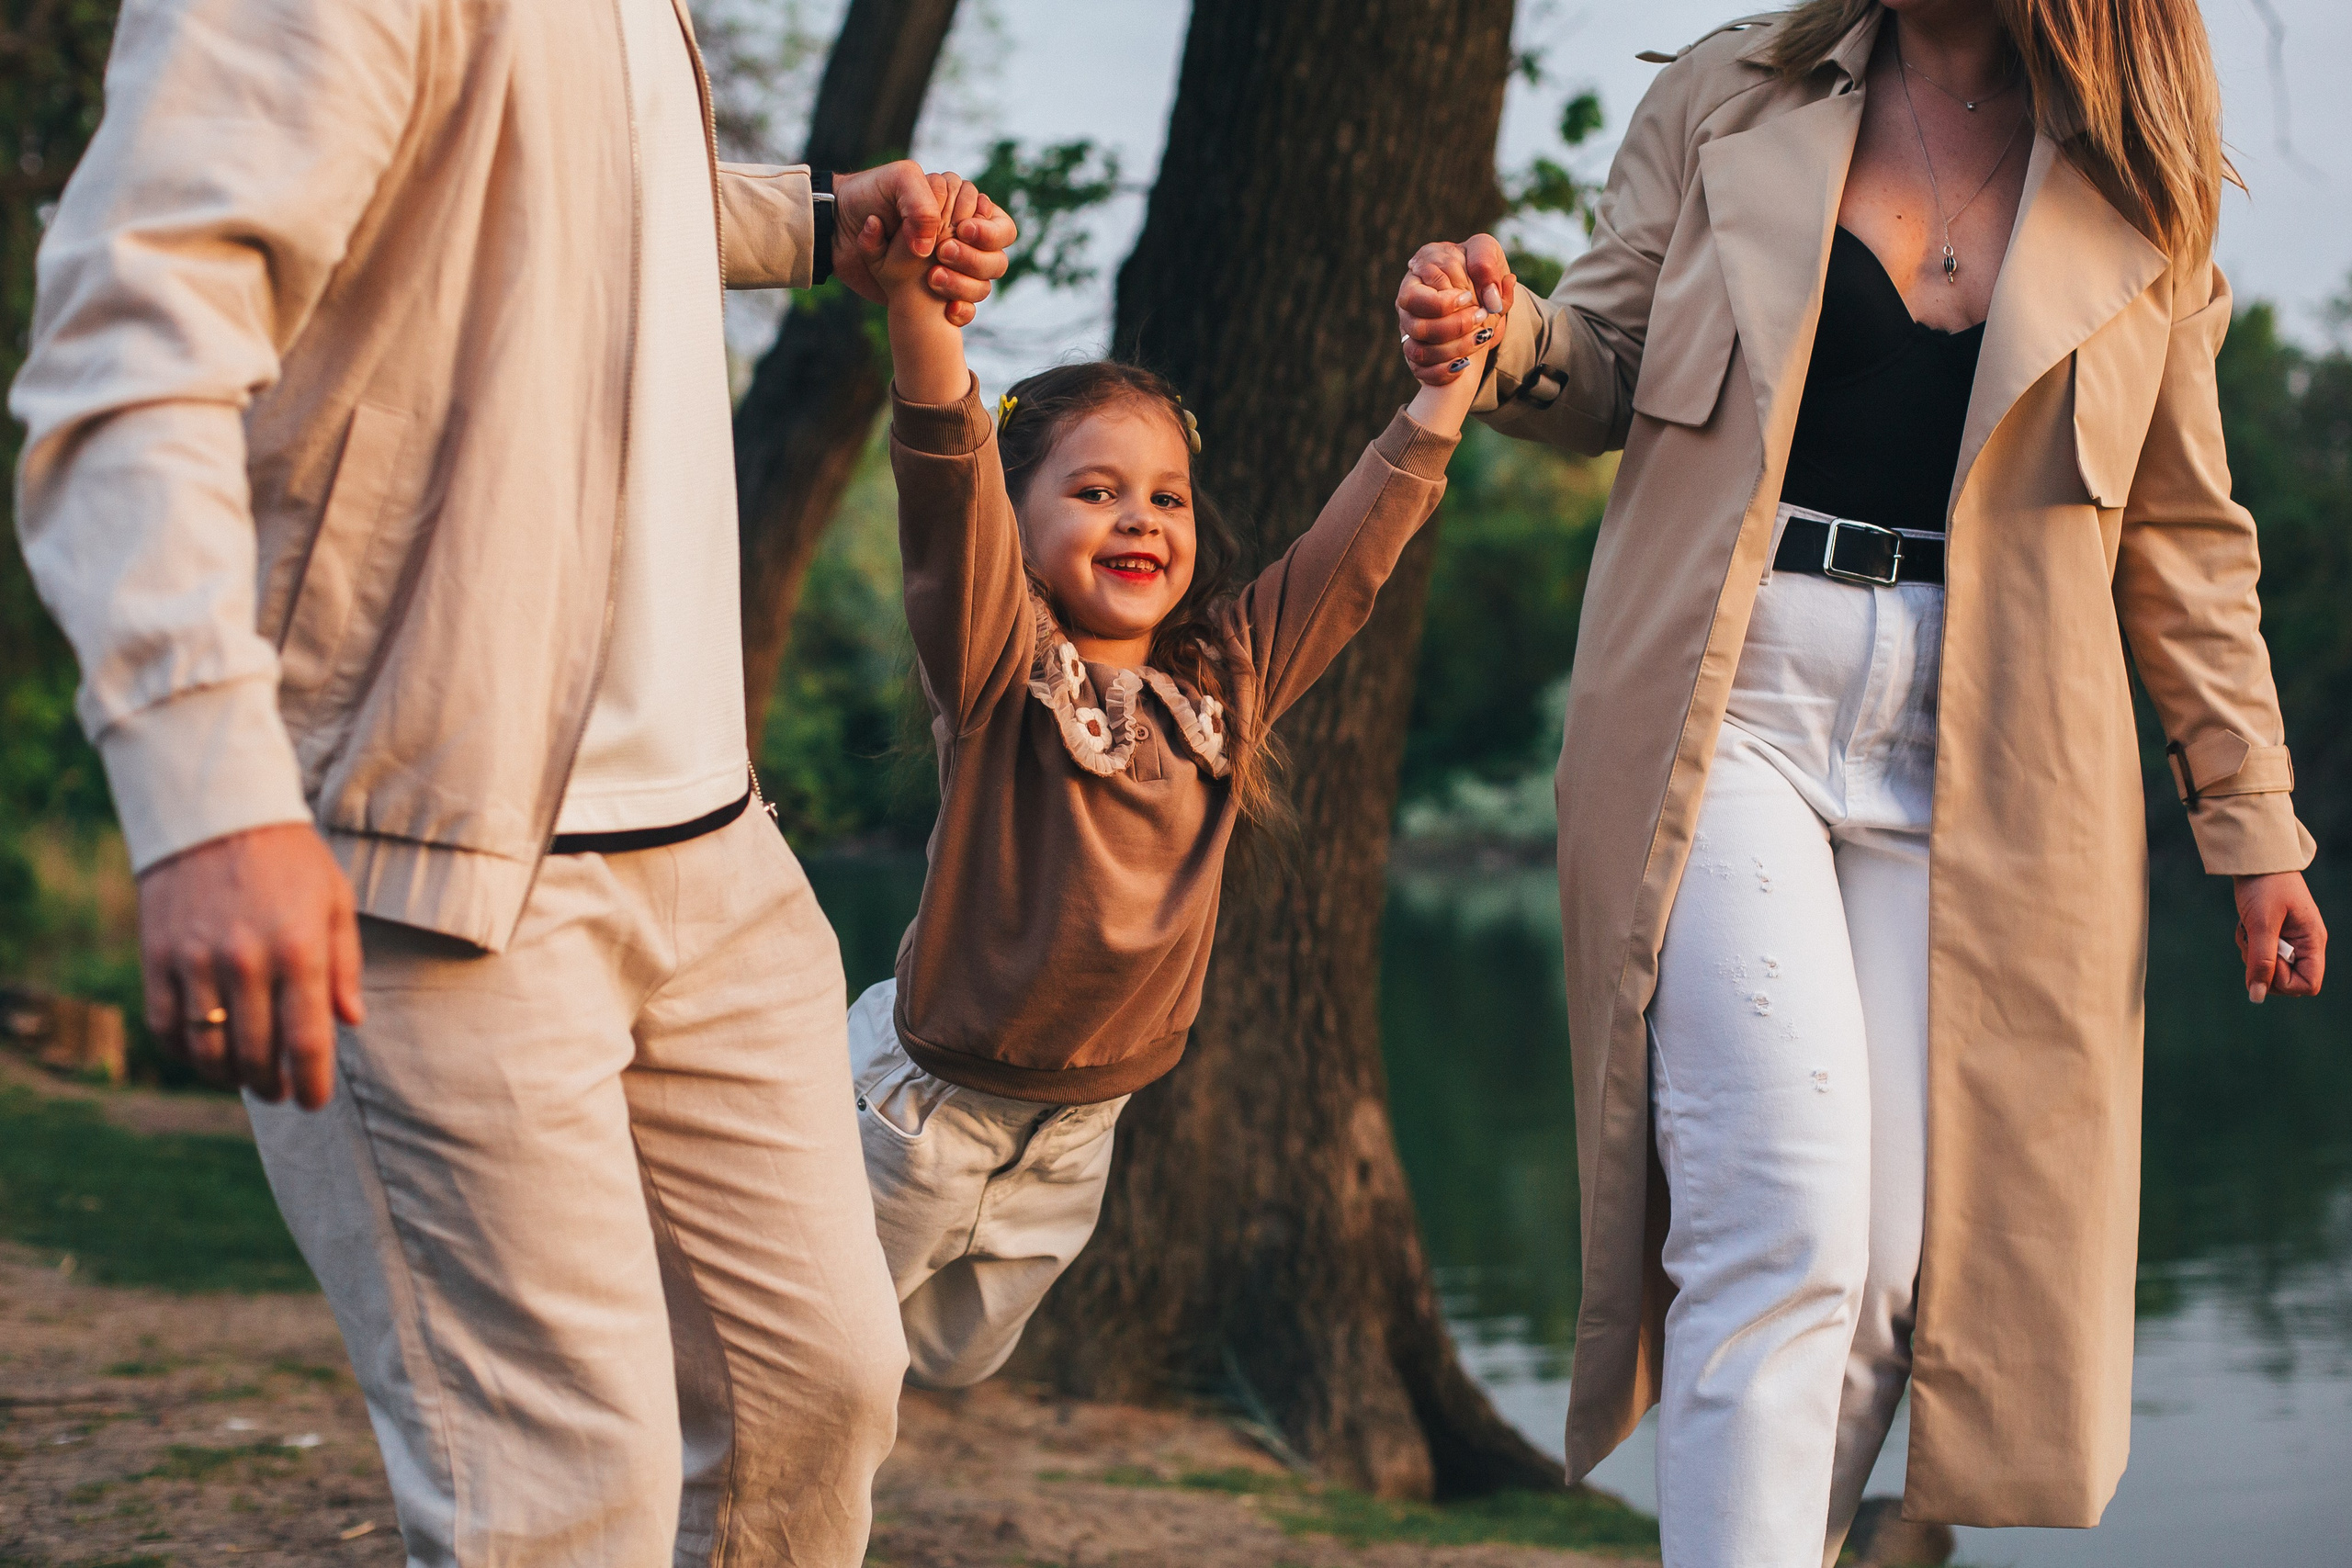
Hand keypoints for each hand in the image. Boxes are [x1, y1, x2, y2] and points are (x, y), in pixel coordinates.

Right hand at [138, 822, 363, 1108]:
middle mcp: (245, 962)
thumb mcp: (335, 902)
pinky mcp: (157, 958)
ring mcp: (195, 962)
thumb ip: (344, 966)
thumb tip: (350, 1022)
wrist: (216, 813)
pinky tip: (203, 1055)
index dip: (310, 1083)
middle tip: (279, 1090)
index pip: (306, 1042)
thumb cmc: (290, 860)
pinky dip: (184, 1053)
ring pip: (206, 1050)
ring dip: (227, 1076)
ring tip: (245, 1078)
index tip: (312, 1101)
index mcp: (299, 951)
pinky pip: (165, 1026)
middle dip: (270, 1084)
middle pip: (254, 1054)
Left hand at [832, 161, 1014, 327]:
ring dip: (964, 284)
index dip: (987, 231)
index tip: (962, 231)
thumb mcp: (898, 181)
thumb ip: (924, 203)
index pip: (999, 224)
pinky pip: (966, 310)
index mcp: (960, 208)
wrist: (836, 229)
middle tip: (943, 253)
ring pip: (984, 285)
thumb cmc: (867, 196)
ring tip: (932, 278)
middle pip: (997, 258)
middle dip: (975, 258)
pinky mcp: (936, 293)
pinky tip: (946, 309)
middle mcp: (960, 240)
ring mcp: (950, 268)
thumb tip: (935, 247)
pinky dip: (959, 311)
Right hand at [1398, 234, 1515, 385]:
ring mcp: (1410, 327)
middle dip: (1451, 327)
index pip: (1415, 296)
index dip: (1443, 303)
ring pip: (1418, 351)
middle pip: (1415, 326)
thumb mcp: (1487, 252)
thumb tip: (1490, 300)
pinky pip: (1421, 370)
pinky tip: (1464, 363)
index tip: (1470, 299)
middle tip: (1479, 316)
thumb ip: (1486, 265)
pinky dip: (1443, 371)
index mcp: (1418, 272)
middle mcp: (1408, 300)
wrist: (1484, 291)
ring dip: (1453, 349)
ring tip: (1481, 336)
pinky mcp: (1419, 350)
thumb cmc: (1480, 267)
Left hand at [2233, 870, 2325, 1003]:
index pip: (2308, 985)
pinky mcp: (2273, 935)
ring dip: (2251, 954)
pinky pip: (2258, 954)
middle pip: (2285, 981)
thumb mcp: (2262, 924)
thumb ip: (2261, 961)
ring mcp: (2289, 941)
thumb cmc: (2265, 886)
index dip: (2284, 982)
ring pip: (2268, 969)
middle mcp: (2304, 945)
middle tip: (2251, 943)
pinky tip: (2244, 926)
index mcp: (2312, 942)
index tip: (2267, 960)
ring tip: (2247, 929)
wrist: (2256, 858)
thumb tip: (2256, 996)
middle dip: (2262, 968)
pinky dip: (2247, 945)